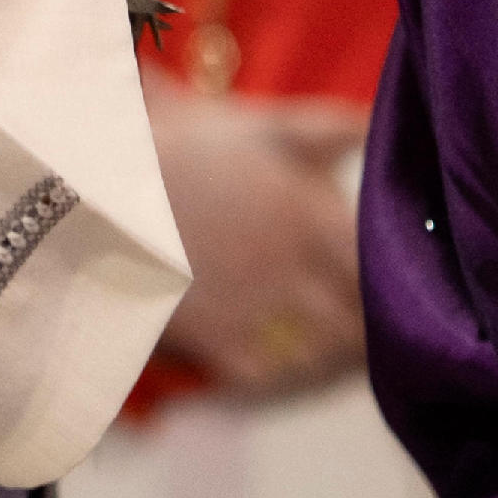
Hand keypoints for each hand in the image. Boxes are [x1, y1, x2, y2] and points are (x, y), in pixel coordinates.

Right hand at [146, 78, 367, 398]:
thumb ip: (332, 128)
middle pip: (359, 322)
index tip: (399, 279)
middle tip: (368, 317)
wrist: (97, 181)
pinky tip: (277, 353)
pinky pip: (267, 375)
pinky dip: (278, 370)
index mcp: (315, 219)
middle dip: (367, 322)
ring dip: (331, 351)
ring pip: (319, 354)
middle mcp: (295, 273)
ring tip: (331, 339)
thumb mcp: (263, 125)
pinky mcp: (213, 340)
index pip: (384, 272)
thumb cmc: (188, 145)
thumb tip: (385, 122)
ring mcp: (255, 312)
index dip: (399, 280)